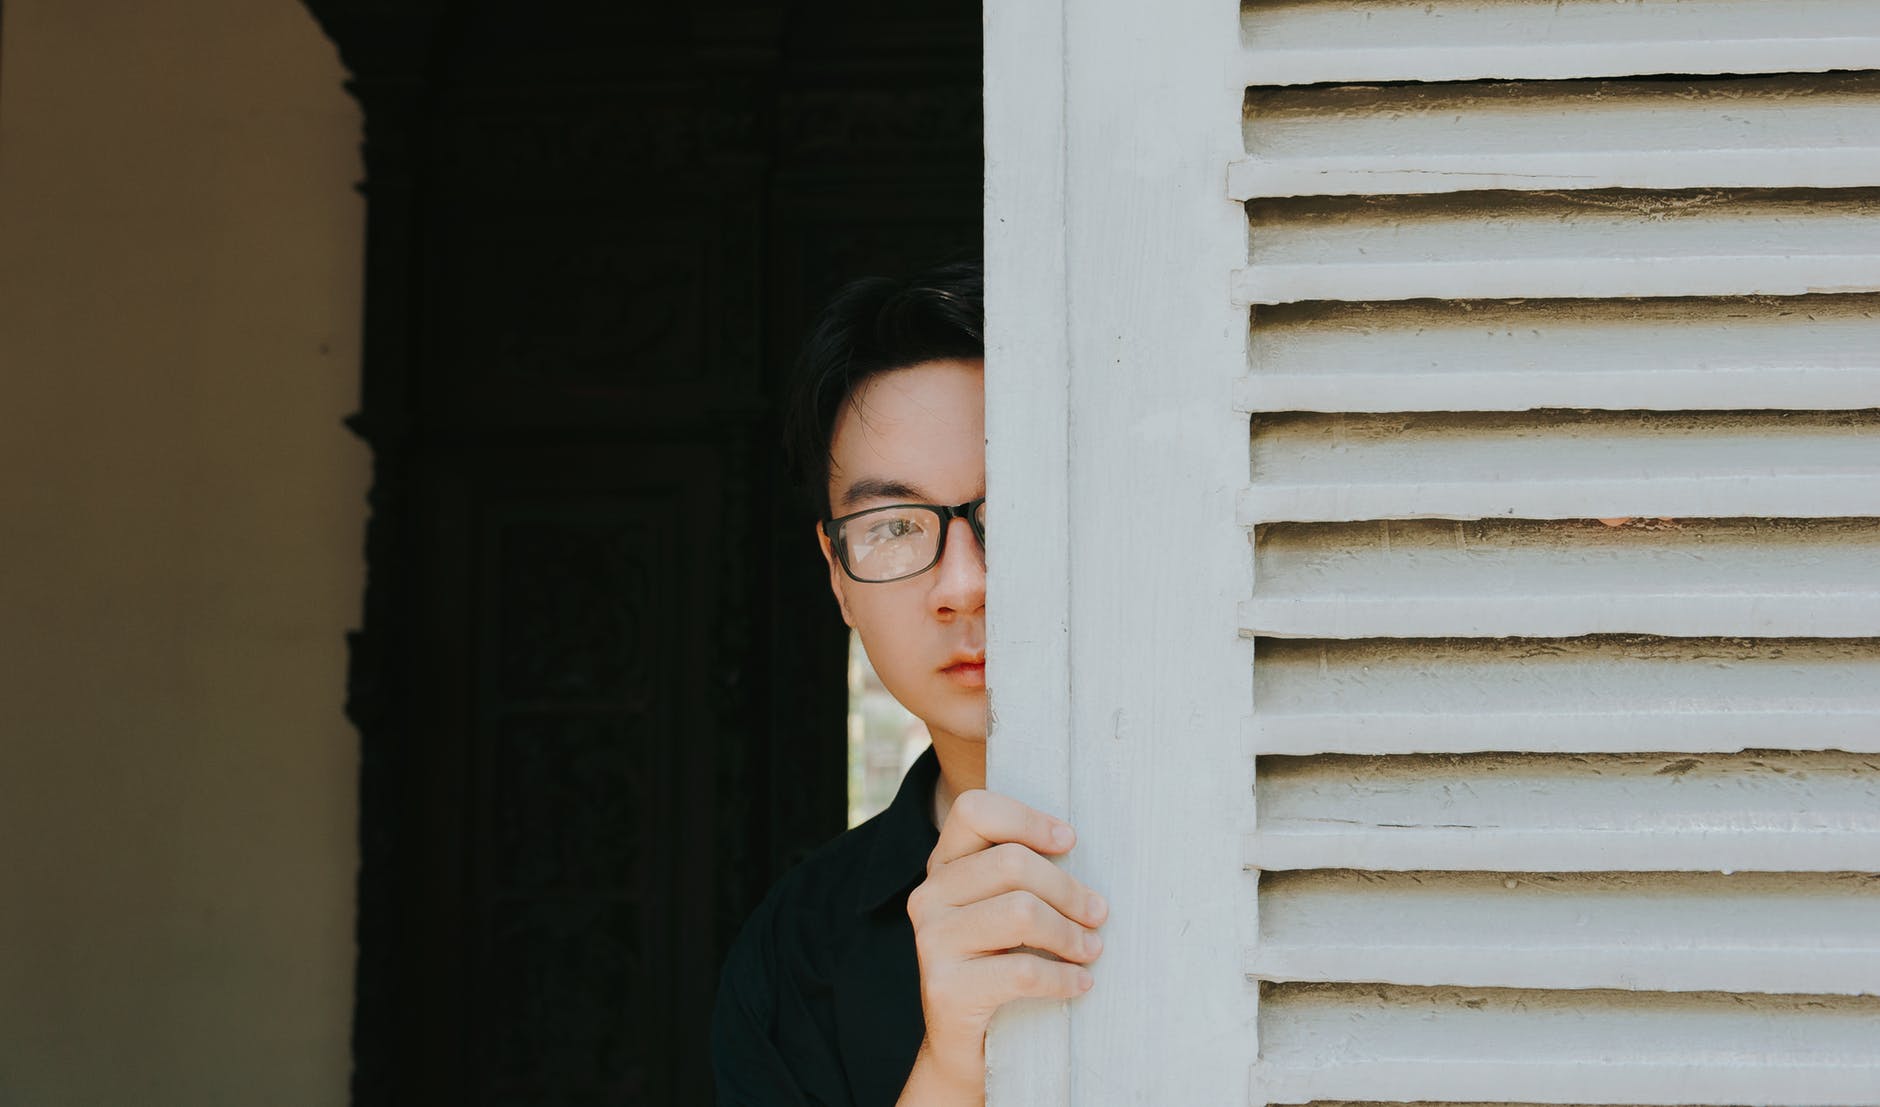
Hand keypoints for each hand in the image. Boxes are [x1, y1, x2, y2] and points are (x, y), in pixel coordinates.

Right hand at [896, 789, 1106, 1103]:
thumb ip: (1023, 874)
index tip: (1070, 842)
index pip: (975, 810)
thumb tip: (1078, 847)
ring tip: (1092, 948)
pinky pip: (1023, 971)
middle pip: (1012, 863)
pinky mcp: (945, 988)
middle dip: (1068, 889)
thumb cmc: (1000, 964)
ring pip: (1021, 912)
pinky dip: (1063, 977)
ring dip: (1070, 934)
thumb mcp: (1004, 908)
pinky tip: (1080, 983)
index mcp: (943, 865)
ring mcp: (931, 941)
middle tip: (1098, 914)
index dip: (1027, 819)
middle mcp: (929, 896)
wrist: (965, 1045)